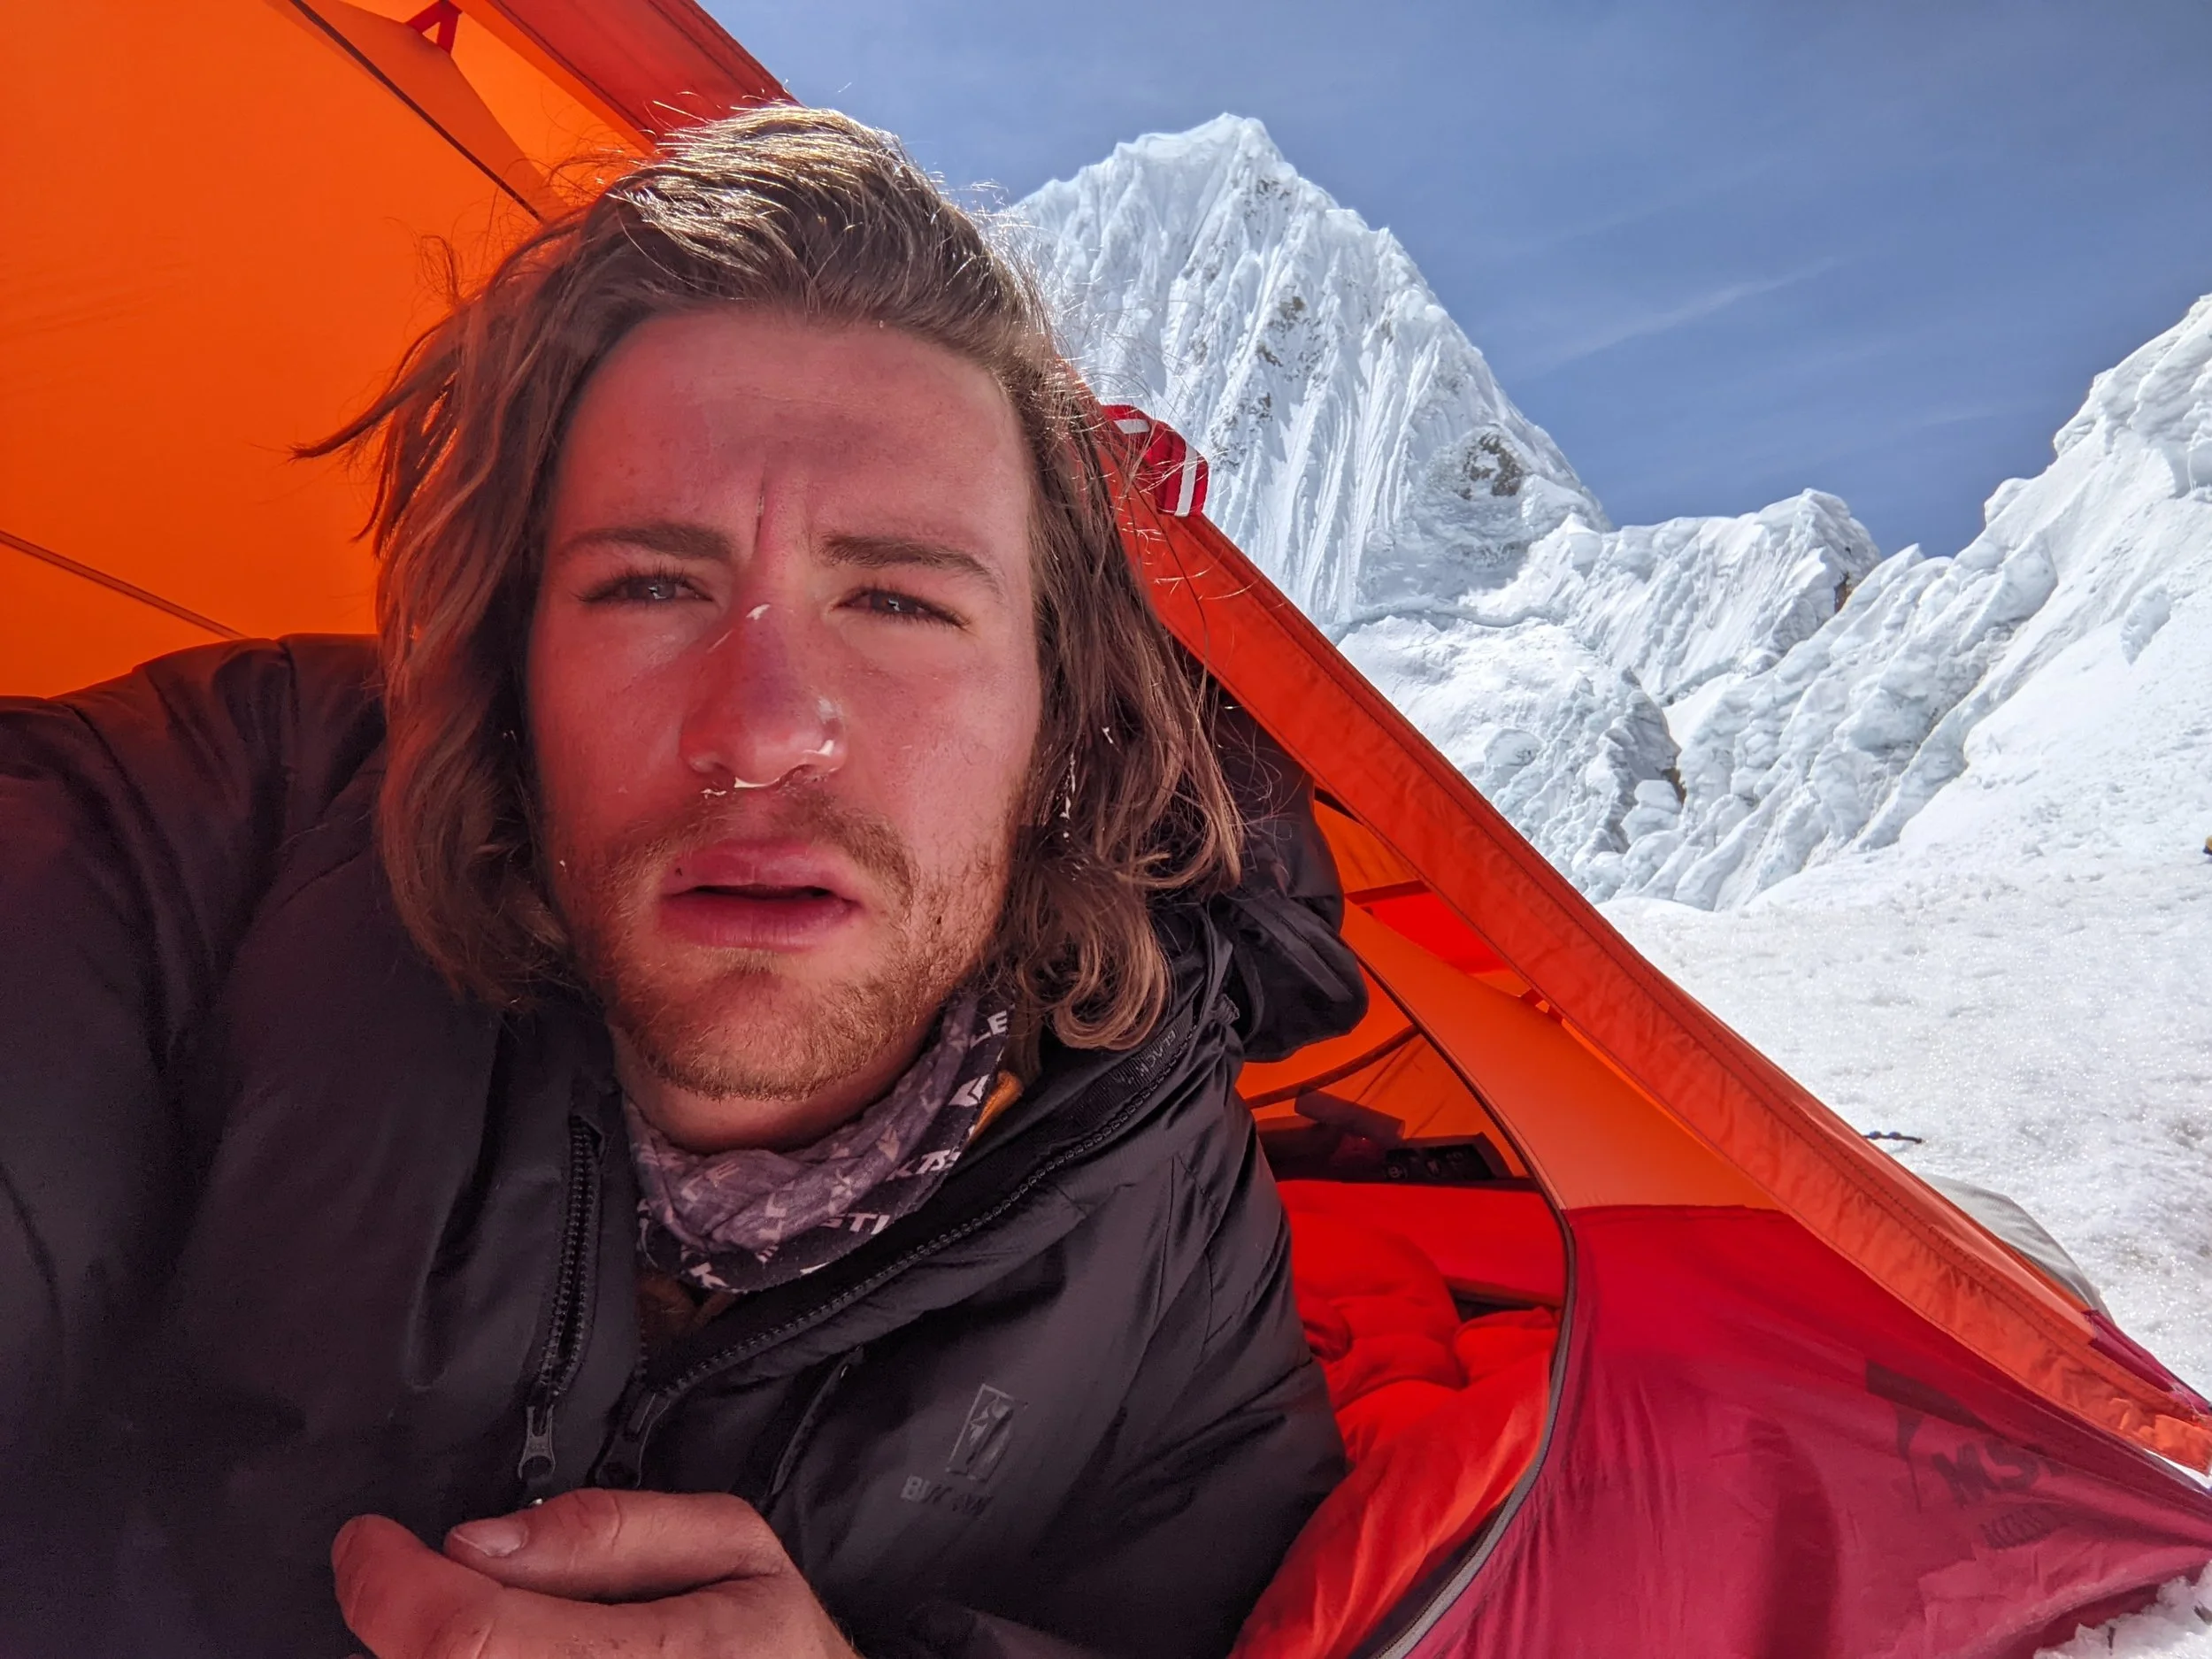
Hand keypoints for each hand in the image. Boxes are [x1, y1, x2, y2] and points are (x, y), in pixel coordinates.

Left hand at [333, 1488, 858, 1657]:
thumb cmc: (771, 1642)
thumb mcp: (730, 1542)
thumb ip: (609, 1530)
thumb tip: (478, 1541)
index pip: (471, 1638)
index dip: (393, 1586)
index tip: (368, 1541)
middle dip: (401, 1619)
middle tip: (417, 1578)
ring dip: (427, 1653)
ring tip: (485, 1621)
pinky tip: (496, 1654)